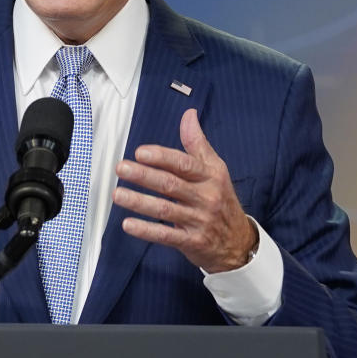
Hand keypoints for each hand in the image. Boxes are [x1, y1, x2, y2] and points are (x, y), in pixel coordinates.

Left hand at [112, 109, 256, 272]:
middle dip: (143, 175)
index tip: (140, 152)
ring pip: (165, 209)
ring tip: (118, 193)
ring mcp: (199, 220)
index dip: (162, 157)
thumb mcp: (215, 169)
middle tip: (121, 168)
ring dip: (139, 201)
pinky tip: (128, 224)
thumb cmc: (221, 199)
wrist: (238, 242)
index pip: (184, 164)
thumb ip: (197, 143)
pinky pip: (166, 235)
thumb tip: (188, 115)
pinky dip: (146, 230)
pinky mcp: (192, 241)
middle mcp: (206, 197)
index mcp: (211, 176)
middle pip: (170, 184)